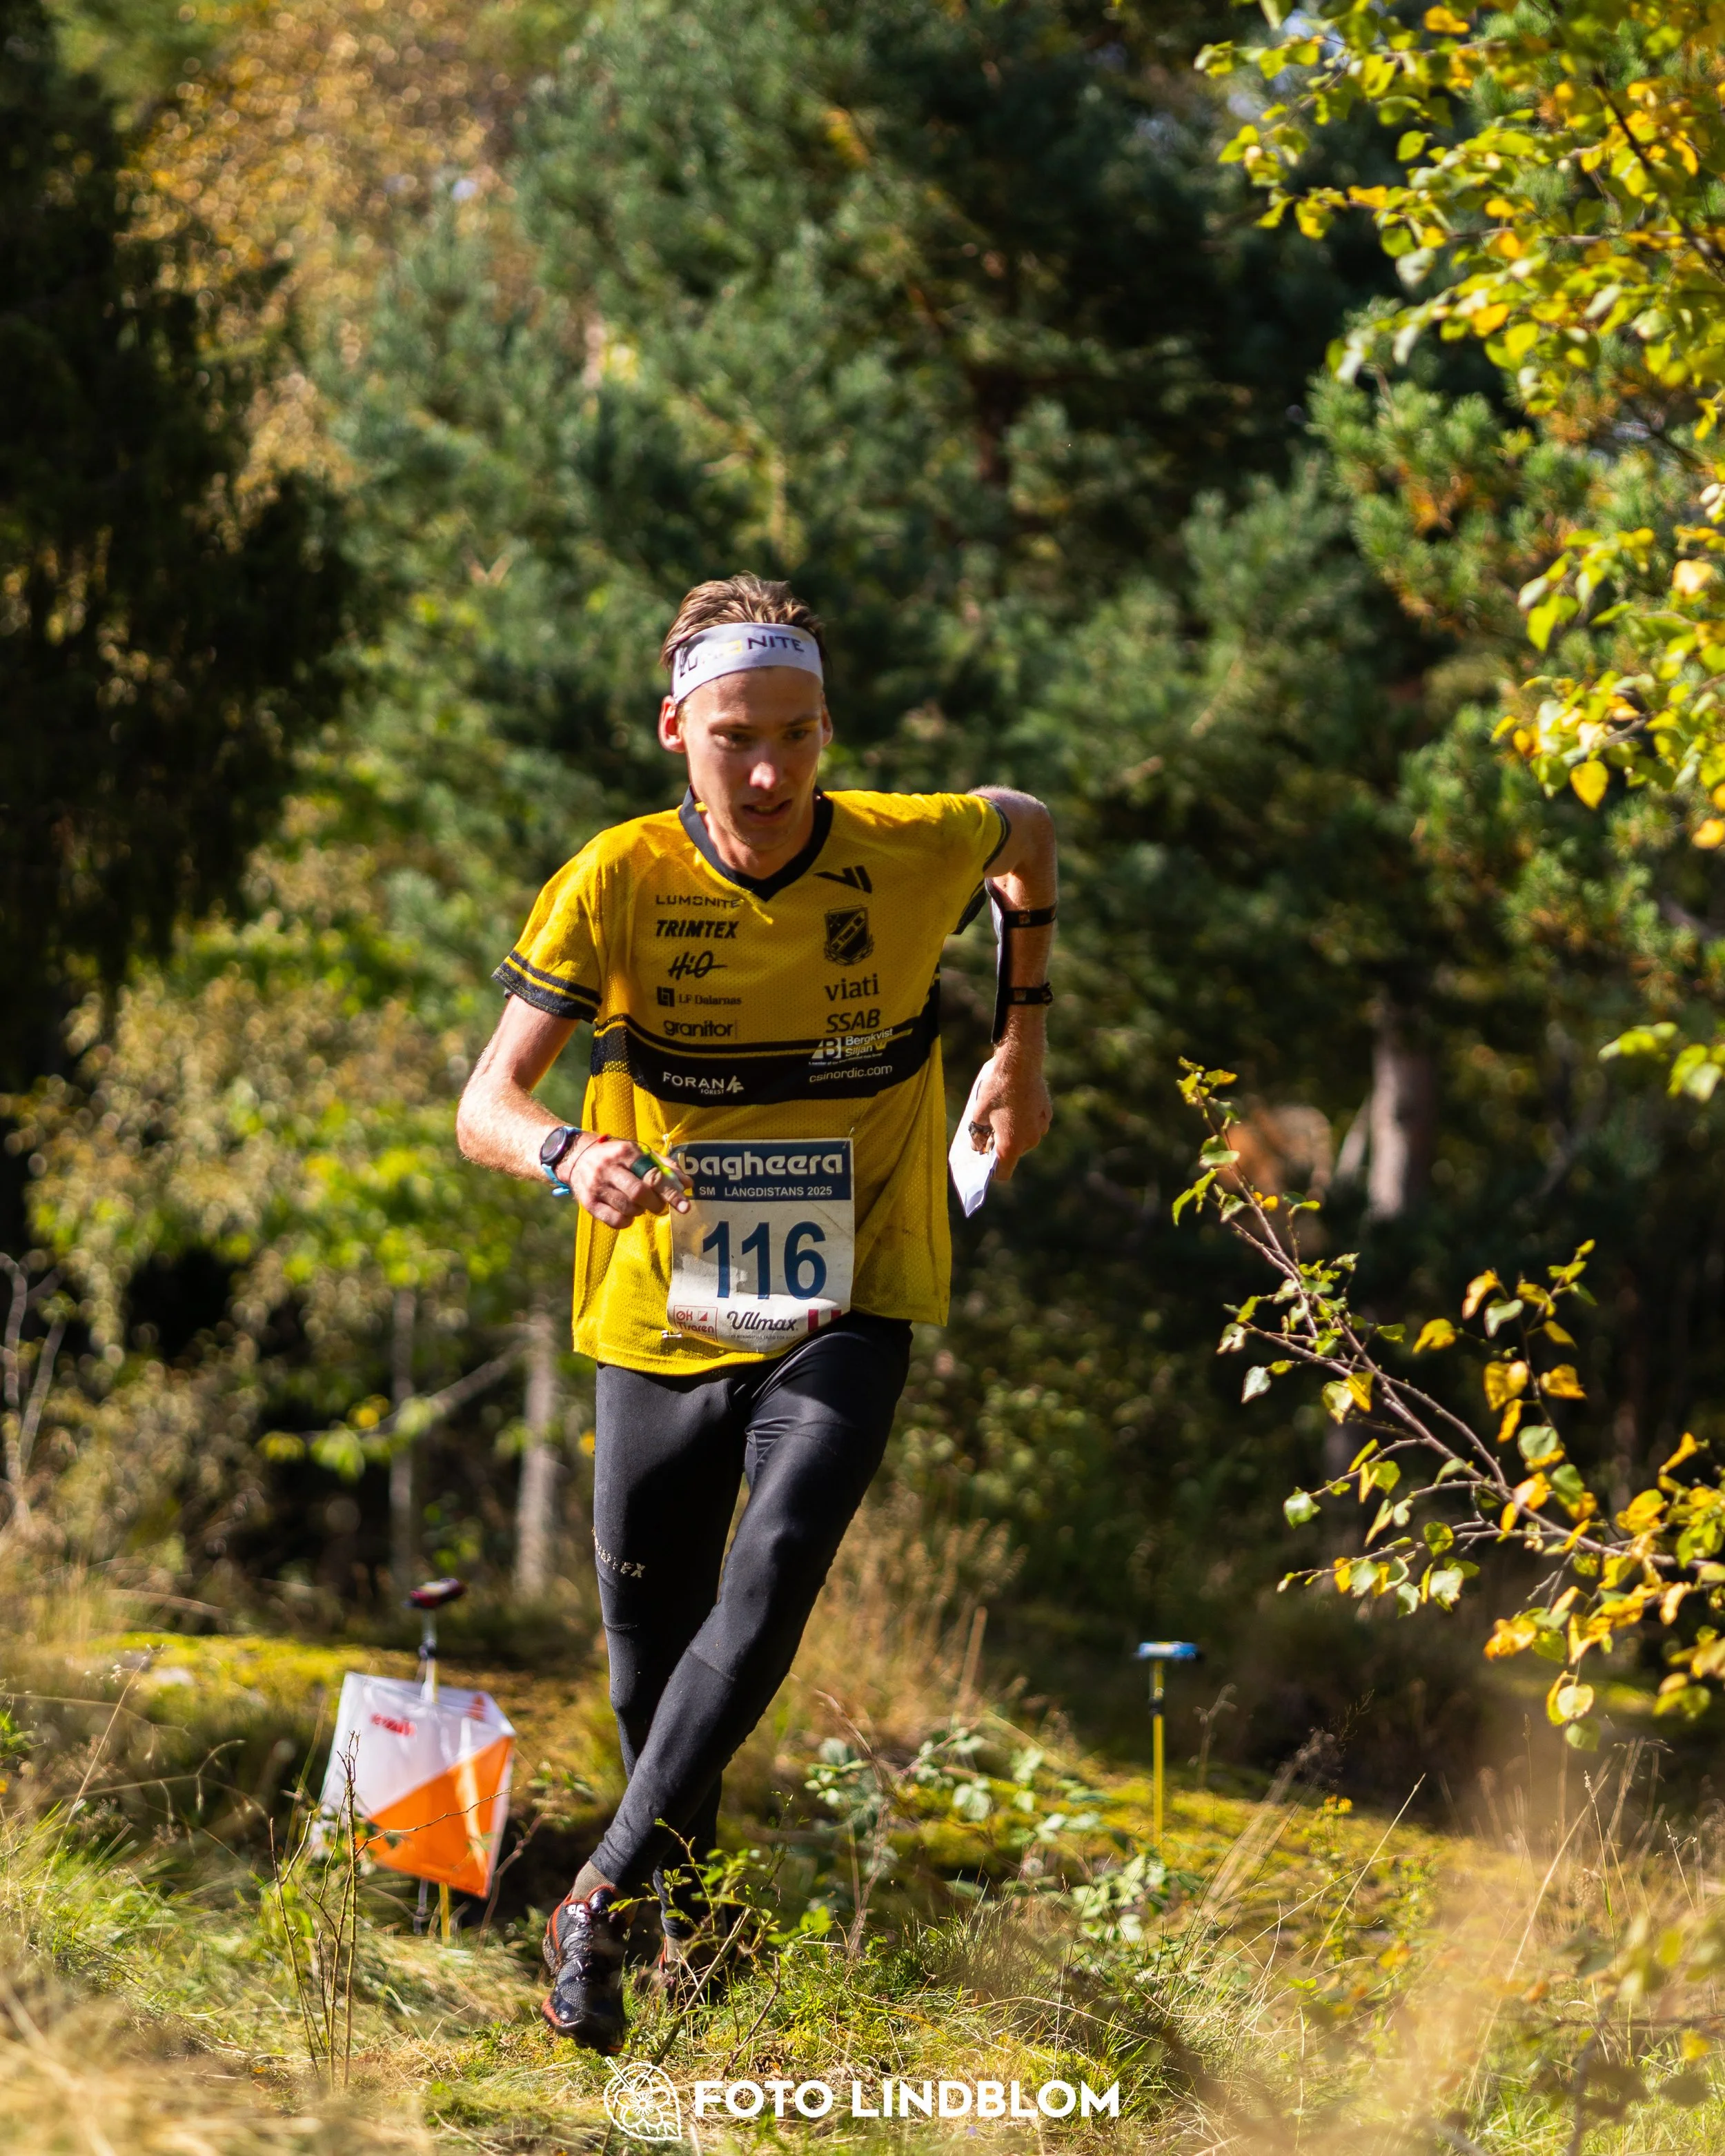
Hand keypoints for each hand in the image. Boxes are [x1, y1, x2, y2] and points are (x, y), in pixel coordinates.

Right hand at [568, 1136, 691, 1228]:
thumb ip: (664, 1166)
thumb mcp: (639, 1152)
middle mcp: (609, 1168)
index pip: (653, 1175)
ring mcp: (597, 1186)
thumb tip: (688, 1184)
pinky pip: (615, 1220)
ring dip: (641, 1211)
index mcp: (626, 1152)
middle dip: (656, 1204)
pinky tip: (627, 1212)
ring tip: (639, 1204)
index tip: (684, 1205)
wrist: (576, 1157)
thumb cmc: (616, 1156)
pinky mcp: (588, 1202)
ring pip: (628, 1208)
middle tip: (659, 1205)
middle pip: (639, 1193)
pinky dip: (627, 1221)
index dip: (671, 1192)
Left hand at [968, 1048, 1051, 1181]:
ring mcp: (1040, 1128)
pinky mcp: (1046, 1115)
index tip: (985, 1159)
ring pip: (1024, 1138)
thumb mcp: (978, 1114)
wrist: (1020, 1065)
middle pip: (1014, 1153)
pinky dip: (1025, 1120)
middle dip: (1002, 1146)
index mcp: (1011, 1145)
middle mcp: (1029, 1141)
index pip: (1003, 1173)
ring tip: (1002, 1113)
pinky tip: (1016, 1104)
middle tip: (990, 1130)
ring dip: (1014, 1132)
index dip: (992, 1171)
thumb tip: (977, 1146)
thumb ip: (977, 1135)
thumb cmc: (996, 1090)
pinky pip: (1033, 1125)